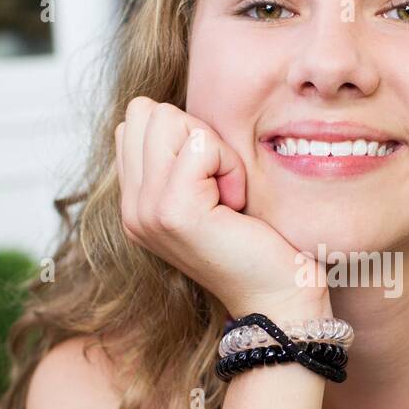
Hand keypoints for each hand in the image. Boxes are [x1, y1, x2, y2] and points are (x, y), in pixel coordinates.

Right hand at [115, 98, 330, 319]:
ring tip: (227, 194)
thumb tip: (170, 113)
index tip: (211, 180)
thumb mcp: (206, 192)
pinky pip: (200, 144)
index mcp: (134, 201)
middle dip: (196, 135)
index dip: (185, 134)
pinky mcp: (173, 211)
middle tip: (220, 185)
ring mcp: (146, 210)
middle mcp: (131, 207)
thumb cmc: (255, 241)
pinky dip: (229, 165)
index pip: (136, 120)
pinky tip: (236, 202)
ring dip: (213, 149)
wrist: (277, 296)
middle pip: (146, 113)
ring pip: (168, 120)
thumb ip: (179, 158)